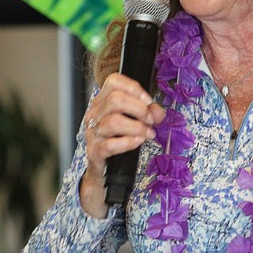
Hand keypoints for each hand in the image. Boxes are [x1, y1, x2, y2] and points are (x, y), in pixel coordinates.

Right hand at [80, 73, 165, 217]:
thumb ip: (148, 113)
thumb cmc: (118, 140)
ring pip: (112, 121)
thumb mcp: (134, 122)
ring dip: (136, 127)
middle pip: (115, 100)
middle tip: (151, 121)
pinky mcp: (95, 151)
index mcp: (102, 101)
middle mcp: (94, 114)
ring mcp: (92, 133)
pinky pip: (109, 145)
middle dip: (139, 109)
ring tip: (148, 134)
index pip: (113, 82)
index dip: (133, 88)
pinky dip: (127, 142)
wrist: (104, 170)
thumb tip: (159, 112)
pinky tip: (138, 142)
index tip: (148, 101)